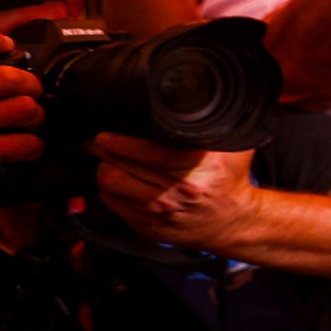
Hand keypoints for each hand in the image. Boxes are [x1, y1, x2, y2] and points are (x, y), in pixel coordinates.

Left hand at [91, 135, 254, 252]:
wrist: (232, 222)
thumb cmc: (228, 181)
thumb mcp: (233, 149)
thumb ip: (214, 128)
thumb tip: (189, 104)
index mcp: (199, 171)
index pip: (149, 154)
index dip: (121, 143)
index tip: (105, 135)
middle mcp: (178, 192)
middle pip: (121, 167)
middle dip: (102, 151)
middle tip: (96, 142)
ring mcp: (160, 212)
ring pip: (110, 183)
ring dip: (103, 168)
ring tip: (105, 158)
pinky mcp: (147, 226)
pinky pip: (111, 202)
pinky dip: (108, 188)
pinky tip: (116, 179)